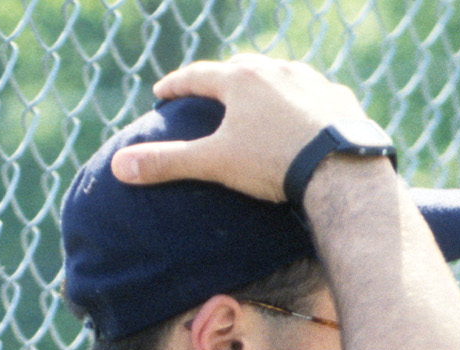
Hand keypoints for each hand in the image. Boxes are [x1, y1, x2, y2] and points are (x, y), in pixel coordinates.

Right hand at [109, 54, 373, 201]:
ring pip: (283, 77)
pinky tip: (306, 115)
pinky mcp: (341, 100)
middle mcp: (277, 70)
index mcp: (241, 80)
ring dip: (268, 86)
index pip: (198, 76)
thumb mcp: (215, 163)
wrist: (341, 169)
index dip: (177, 85)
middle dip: (224, 78)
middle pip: (242, 69)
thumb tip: (118, 166)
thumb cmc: (273, 163)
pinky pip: (318, 96)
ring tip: (261, 101)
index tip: (162, 92)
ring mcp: (313, 82)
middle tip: (213, 90)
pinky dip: (305, 103)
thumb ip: (167, 162)